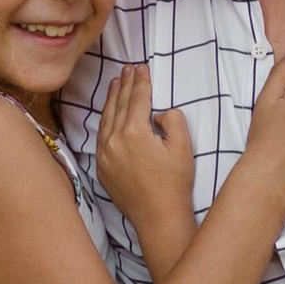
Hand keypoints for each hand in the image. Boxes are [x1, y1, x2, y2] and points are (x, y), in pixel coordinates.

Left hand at [92, 65, 196, 239]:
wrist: (158, 216)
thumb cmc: (174, 182)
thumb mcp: (183, 147)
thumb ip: (173, 120)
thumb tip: (158, 114)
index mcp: (134, 132)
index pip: (137, 98)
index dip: (141, 81)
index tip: (142, 67)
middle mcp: (114, 140)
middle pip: (118, 104)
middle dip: (124, 84)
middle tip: (127, 68)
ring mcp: (104, 154)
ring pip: (106, 118)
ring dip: (111, 99)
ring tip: (115, 83)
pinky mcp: (101, 167)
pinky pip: (101, 136)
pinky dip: (106, 120)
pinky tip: (109, 114)